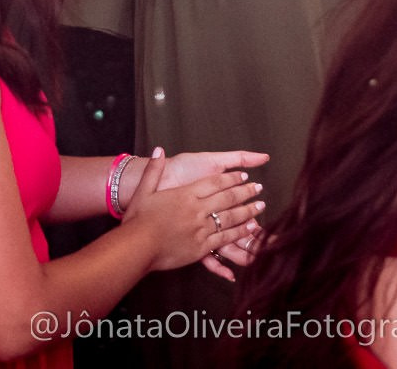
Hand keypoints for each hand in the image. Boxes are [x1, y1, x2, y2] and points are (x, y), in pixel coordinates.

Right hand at [120, 149, 263, 280]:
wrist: (136, 247)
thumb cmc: (138, 220)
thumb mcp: (144, 190)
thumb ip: (154, 169)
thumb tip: (159, 149)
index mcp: (186, 194)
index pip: (215, 182)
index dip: (231, 178)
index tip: (243, 176)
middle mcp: (196, 210)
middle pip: (227, 198)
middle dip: (245, 192)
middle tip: (258, 189)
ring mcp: (200, 229)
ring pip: (230, 218)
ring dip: (247, 211)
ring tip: (259, 207)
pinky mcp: (200, 247)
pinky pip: (225, 239)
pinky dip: (238, 232)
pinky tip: (249, 229)